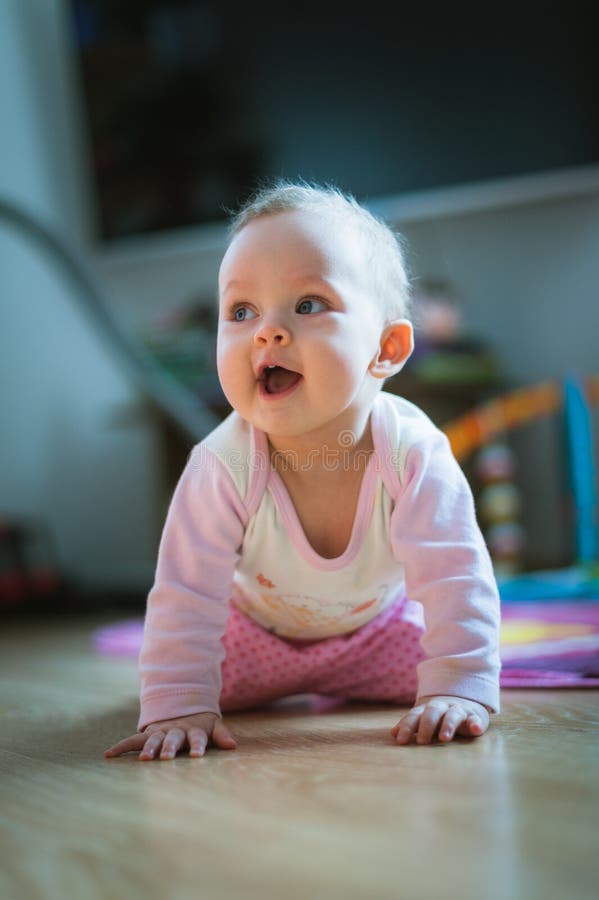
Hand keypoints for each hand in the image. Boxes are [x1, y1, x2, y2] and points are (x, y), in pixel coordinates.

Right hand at [104, 712, 235, 760]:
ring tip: (144, 759)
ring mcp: (161, 731)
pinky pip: (133, 740)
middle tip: (167, 758)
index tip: (197, 756)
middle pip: (173, 739)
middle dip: (169, 748)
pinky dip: (121, 747)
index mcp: (194, 730)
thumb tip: (233, 746)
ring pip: (154, 740)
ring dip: (149, 749)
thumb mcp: (214, 726)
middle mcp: (176, 730)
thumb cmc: (201, 724)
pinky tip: (108, 755)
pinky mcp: (149, 734)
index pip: (197, 739)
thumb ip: (222, 735)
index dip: (197, 746)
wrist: (183, 706)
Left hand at [390, 695, 489, 744]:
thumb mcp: (424, 718)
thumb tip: (392, 733)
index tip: (401, 740)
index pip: (415, 715)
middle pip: (432, 712)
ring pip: (453, 714)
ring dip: (448, 725)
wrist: (464, 701)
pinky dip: (475, 723)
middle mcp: (442, 707)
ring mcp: (458, 710)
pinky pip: (475, 719)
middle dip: (426, 726)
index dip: (407, 727)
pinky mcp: (474, 716)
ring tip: (444, 738)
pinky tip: (476, 729)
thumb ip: (411, 725)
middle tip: (421, 742)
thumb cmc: (439, 716)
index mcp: (427, 709)